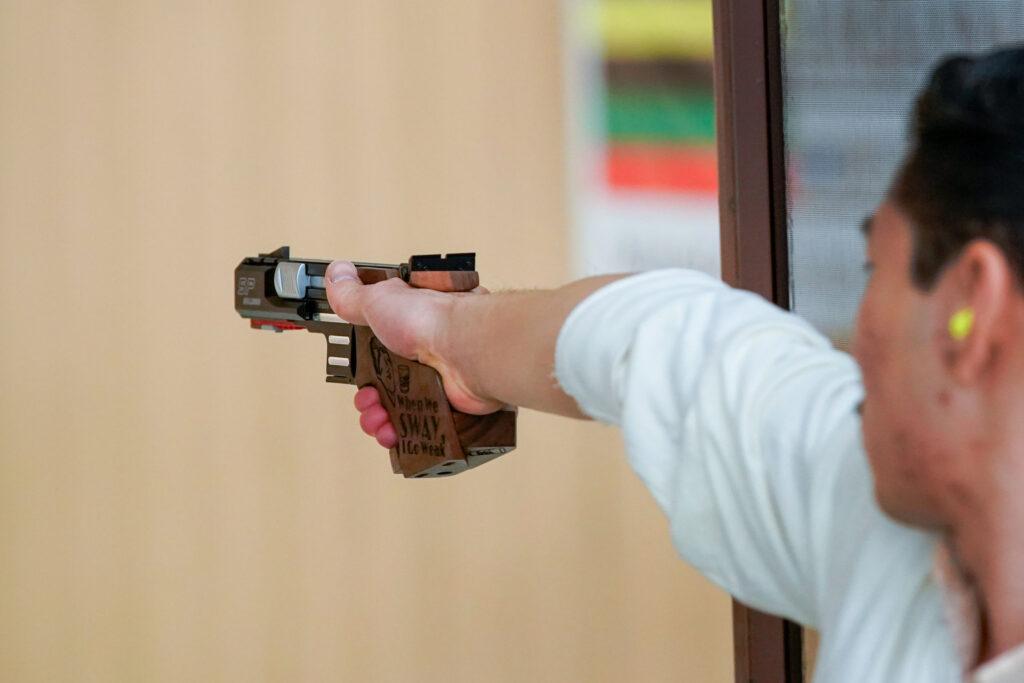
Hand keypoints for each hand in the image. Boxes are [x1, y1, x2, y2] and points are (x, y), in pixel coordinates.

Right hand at [324, 260, 502, 448]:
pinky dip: (399, 433)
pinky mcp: (446, 406)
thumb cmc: (429, 319)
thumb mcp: (378, 298)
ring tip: (378, 418)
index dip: (363, 366)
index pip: (378, 351)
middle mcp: (423, 354)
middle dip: (368, 398)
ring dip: (379, 418)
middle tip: (367, 400)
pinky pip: (418, 427)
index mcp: (406, 328)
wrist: (466, 349)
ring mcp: (435, 381)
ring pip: (399, 409)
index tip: (356, 374)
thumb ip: (351, 292)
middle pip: (386, 385)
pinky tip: (391, 432)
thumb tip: (336, 273)